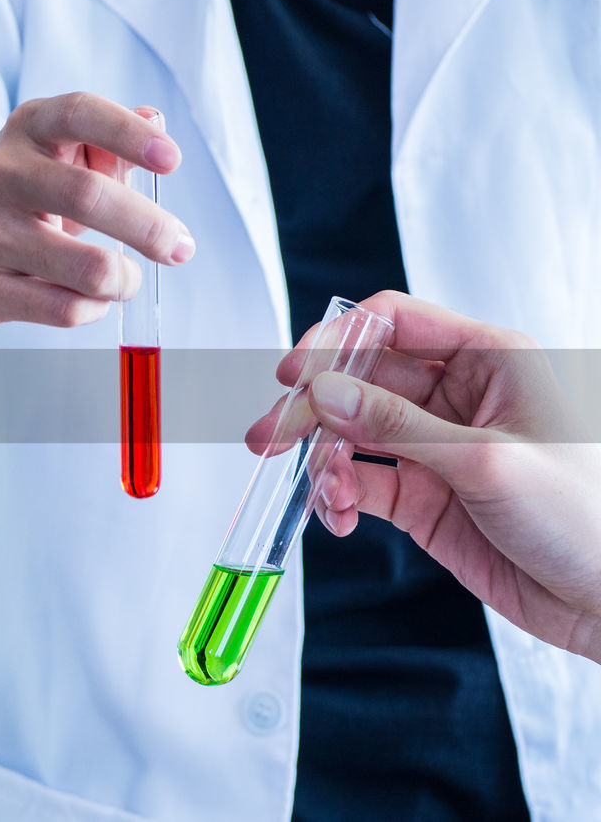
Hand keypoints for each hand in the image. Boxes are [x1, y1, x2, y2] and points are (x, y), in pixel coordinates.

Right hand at [0, 92, 193, 325]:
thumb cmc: (38, 192)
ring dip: (125, 280)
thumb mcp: (72, 157)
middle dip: (150, 227)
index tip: (173, 162)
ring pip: (85, 268)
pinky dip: (95, 309)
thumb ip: (115, 142)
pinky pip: (64, 308)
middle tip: (180, 248)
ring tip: (129, 279)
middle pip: (88, 196)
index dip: (129, 134)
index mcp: (27, 127)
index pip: (79, 114)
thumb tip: (157, 122)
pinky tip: (95, 299)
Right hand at [247, 291, 600, 661]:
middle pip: (359, 379)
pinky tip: (340, 516)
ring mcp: (435, 447)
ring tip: (313, 490)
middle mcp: (456, 397)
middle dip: (312, 409)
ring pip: (351, 433)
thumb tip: (324, 393)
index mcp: (488, 360)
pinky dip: (337, 497)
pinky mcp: (423, 496)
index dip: (336, 341)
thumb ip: (397, 425)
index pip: (393, 324)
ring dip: (319, 458)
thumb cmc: (586, 517)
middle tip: (272, 438)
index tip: (293, 374)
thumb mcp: (486, 461)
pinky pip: (360, 482)